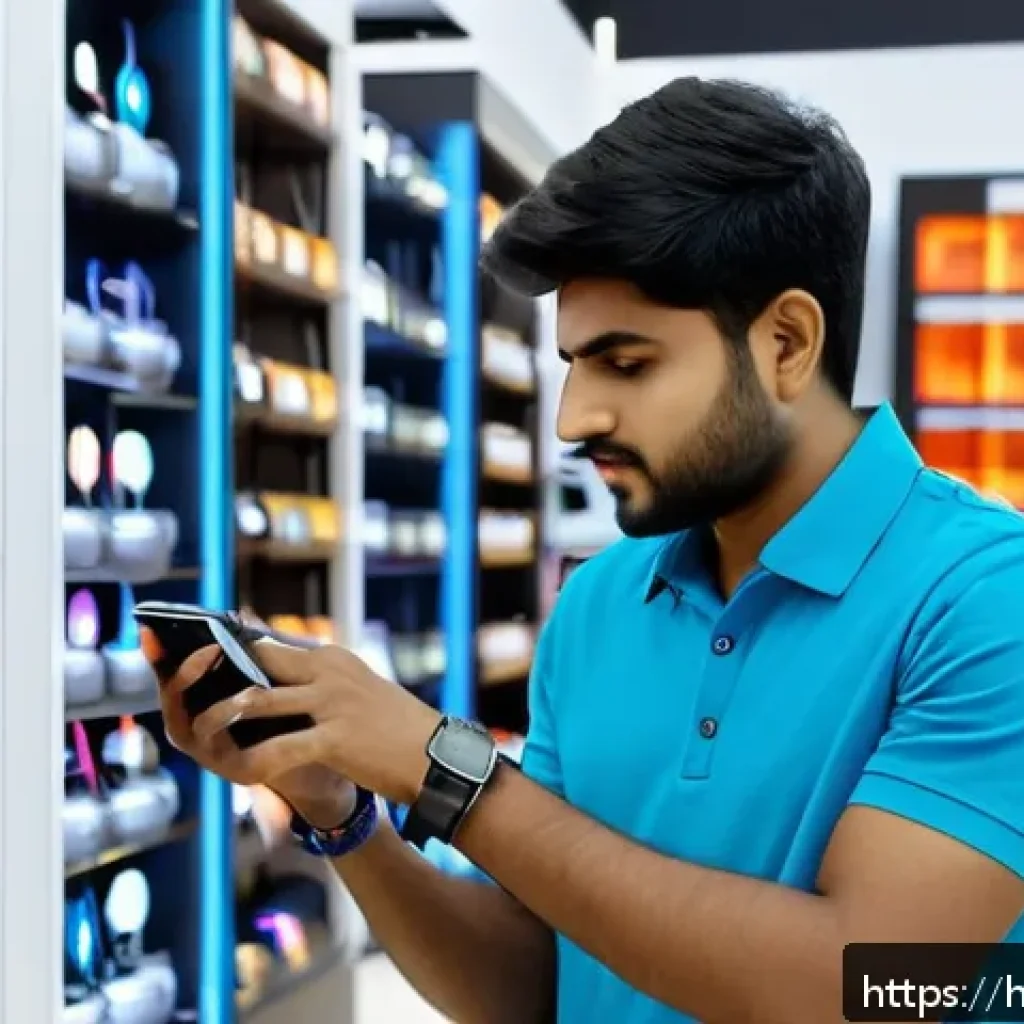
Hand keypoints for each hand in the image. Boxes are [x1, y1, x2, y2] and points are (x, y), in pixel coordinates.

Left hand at [142, 629, 440, 808]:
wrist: (436, 757)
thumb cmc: (396, 728)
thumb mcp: (358, 691)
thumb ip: (320, 682)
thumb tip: (278, 680)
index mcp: (332, 658)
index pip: (271, 645)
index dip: (233, 649)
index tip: (200, 650)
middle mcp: (329, 671)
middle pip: (258, 661)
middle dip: (218, 672)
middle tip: (185, 687)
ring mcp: (331, 701)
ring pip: (257, 700)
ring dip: (222, 716)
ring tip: (200, 730)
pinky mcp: (335, 737)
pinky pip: (278, 748)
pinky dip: (251, 761)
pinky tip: (235, 773)